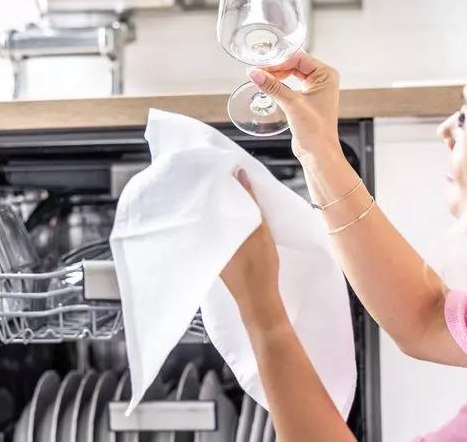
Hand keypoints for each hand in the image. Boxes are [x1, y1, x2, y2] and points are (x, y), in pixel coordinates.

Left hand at [221, 170, 282, 323]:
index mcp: (213, 228)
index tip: (215, 168)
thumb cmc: (259, 265)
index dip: (211, 182)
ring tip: (228, 193)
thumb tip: (240, 174)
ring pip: (214, 220)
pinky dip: (224, 222)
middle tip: (222, 176)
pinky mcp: (218, 255)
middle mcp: (207, 237)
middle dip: (215, 194)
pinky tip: (232, 217)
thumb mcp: (259, 229)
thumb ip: (250, 202)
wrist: (257, 298)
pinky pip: (218, 231)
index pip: (207, 198)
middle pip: (209, 209)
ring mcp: (212, 247)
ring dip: (220, 208)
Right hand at [246, 51, 342, 160]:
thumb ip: (273, 87)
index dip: (279, 61)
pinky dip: (278, 85)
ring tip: (261, 80)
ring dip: (276, 76)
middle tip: (258, 73)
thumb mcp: (293, 104)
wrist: (318, 153)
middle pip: (294, 64)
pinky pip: (289, 85)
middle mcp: (322, 80)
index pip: (298, 58)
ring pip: (290, 74)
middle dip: (276, 68)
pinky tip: (268, 88)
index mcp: (326, 75)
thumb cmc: (317, 132)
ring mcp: (314, 89)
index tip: (261, 66)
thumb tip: (255, 73)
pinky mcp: (306, 99)